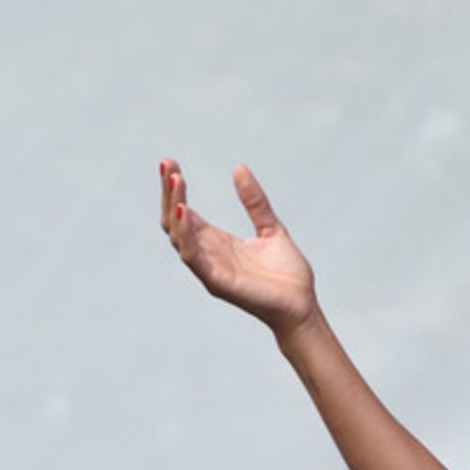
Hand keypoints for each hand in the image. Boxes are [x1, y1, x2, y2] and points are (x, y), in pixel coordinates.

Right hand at [159, 157, 317, 334]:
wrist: (302, 306)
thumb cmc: (287, 275)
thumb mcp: (270, 227)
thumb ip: (254, 202)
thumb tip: (238, 168)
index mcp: (216, 243)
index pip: (184, 213)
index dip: (174, 189)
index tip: (170, 163)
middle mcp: (207, 255)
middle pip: (174, 222)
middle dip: (168, 193)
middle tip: (166, 164)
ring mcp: (209, 269)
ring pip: (178, 237)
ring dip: (174, 207)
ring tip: (176, 179)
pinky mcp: (217, 281)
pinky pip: (193, 257)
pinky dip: (186, 234)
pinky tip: (185, 210)